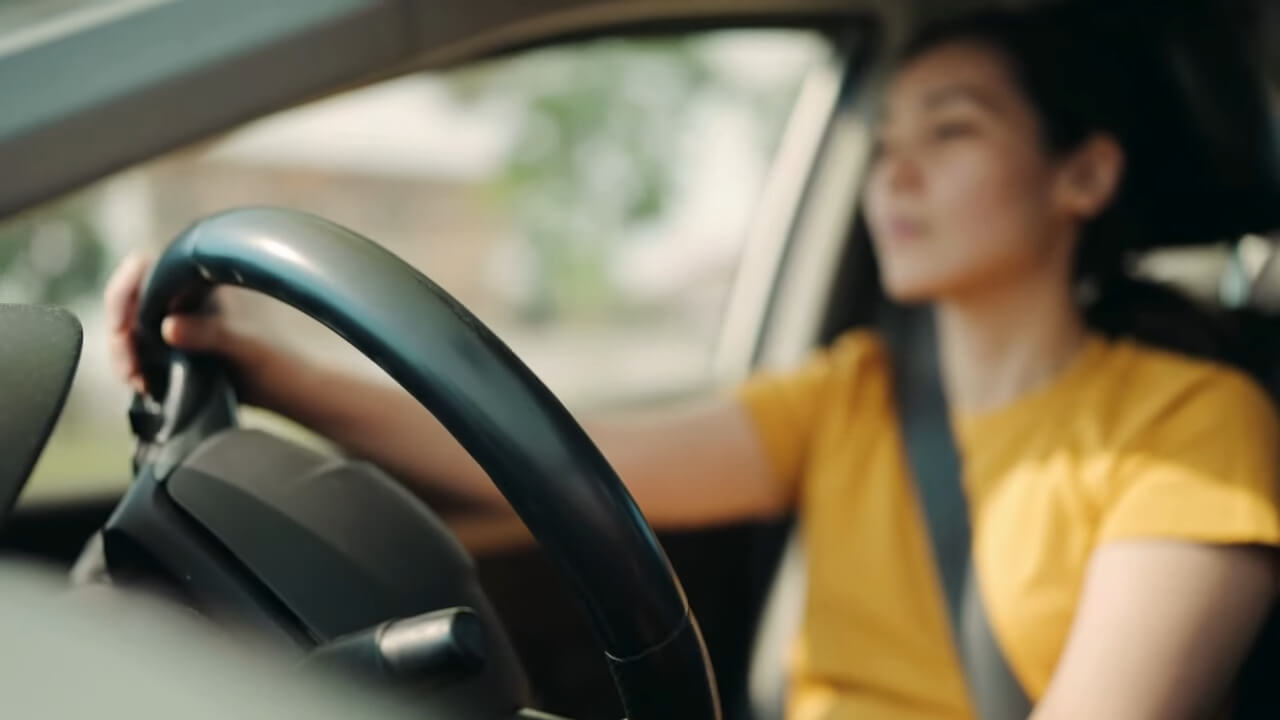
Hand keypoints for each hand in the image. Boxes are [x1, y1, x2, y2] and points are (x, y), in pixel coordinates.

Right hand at [104, 251, 283, 403]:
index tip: (121, 326)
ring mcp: (171, 323)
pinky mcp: (168, 350)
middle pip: (128, 304)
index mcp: (196, 283)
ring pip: (127, 331)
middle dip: (120, 336)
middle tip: (130, 371)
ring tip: (139, 383)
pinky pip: (136, 353)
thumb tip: (168, 327)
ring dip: (123, 356)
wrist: (280, 387)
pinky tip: (143, 386)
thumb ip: (208, 334)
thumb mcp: (242, 345)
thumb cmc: (269, 357)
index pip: (143, 268)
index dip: (123, 291)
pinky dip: (132, 369)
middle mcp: (179, 298)